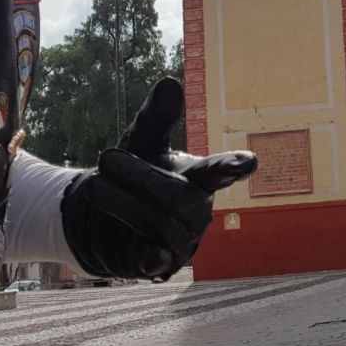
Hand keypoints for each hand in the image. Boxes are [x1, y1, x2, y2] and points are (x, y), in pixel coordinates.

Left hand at [61, 78, 256, 279]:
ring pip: (162, 223)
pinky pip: (158, 259)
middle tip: (106, 158)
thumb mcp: (142, 143)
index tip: (249, 162)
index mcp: (200, 175)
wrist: (104, 218)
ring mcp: (183, 238)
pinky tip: (139, 250)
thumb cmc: (134, 175)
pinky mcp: (162, 263)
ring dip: (125, 204)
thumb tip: (169, 82)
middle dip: (141, 177)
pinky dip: (150, 254)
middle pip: (179, 196)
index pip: (221, 170)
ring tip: (95, 185)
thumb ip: (157, 117)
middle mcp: (198, 207)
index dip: (235, 166)